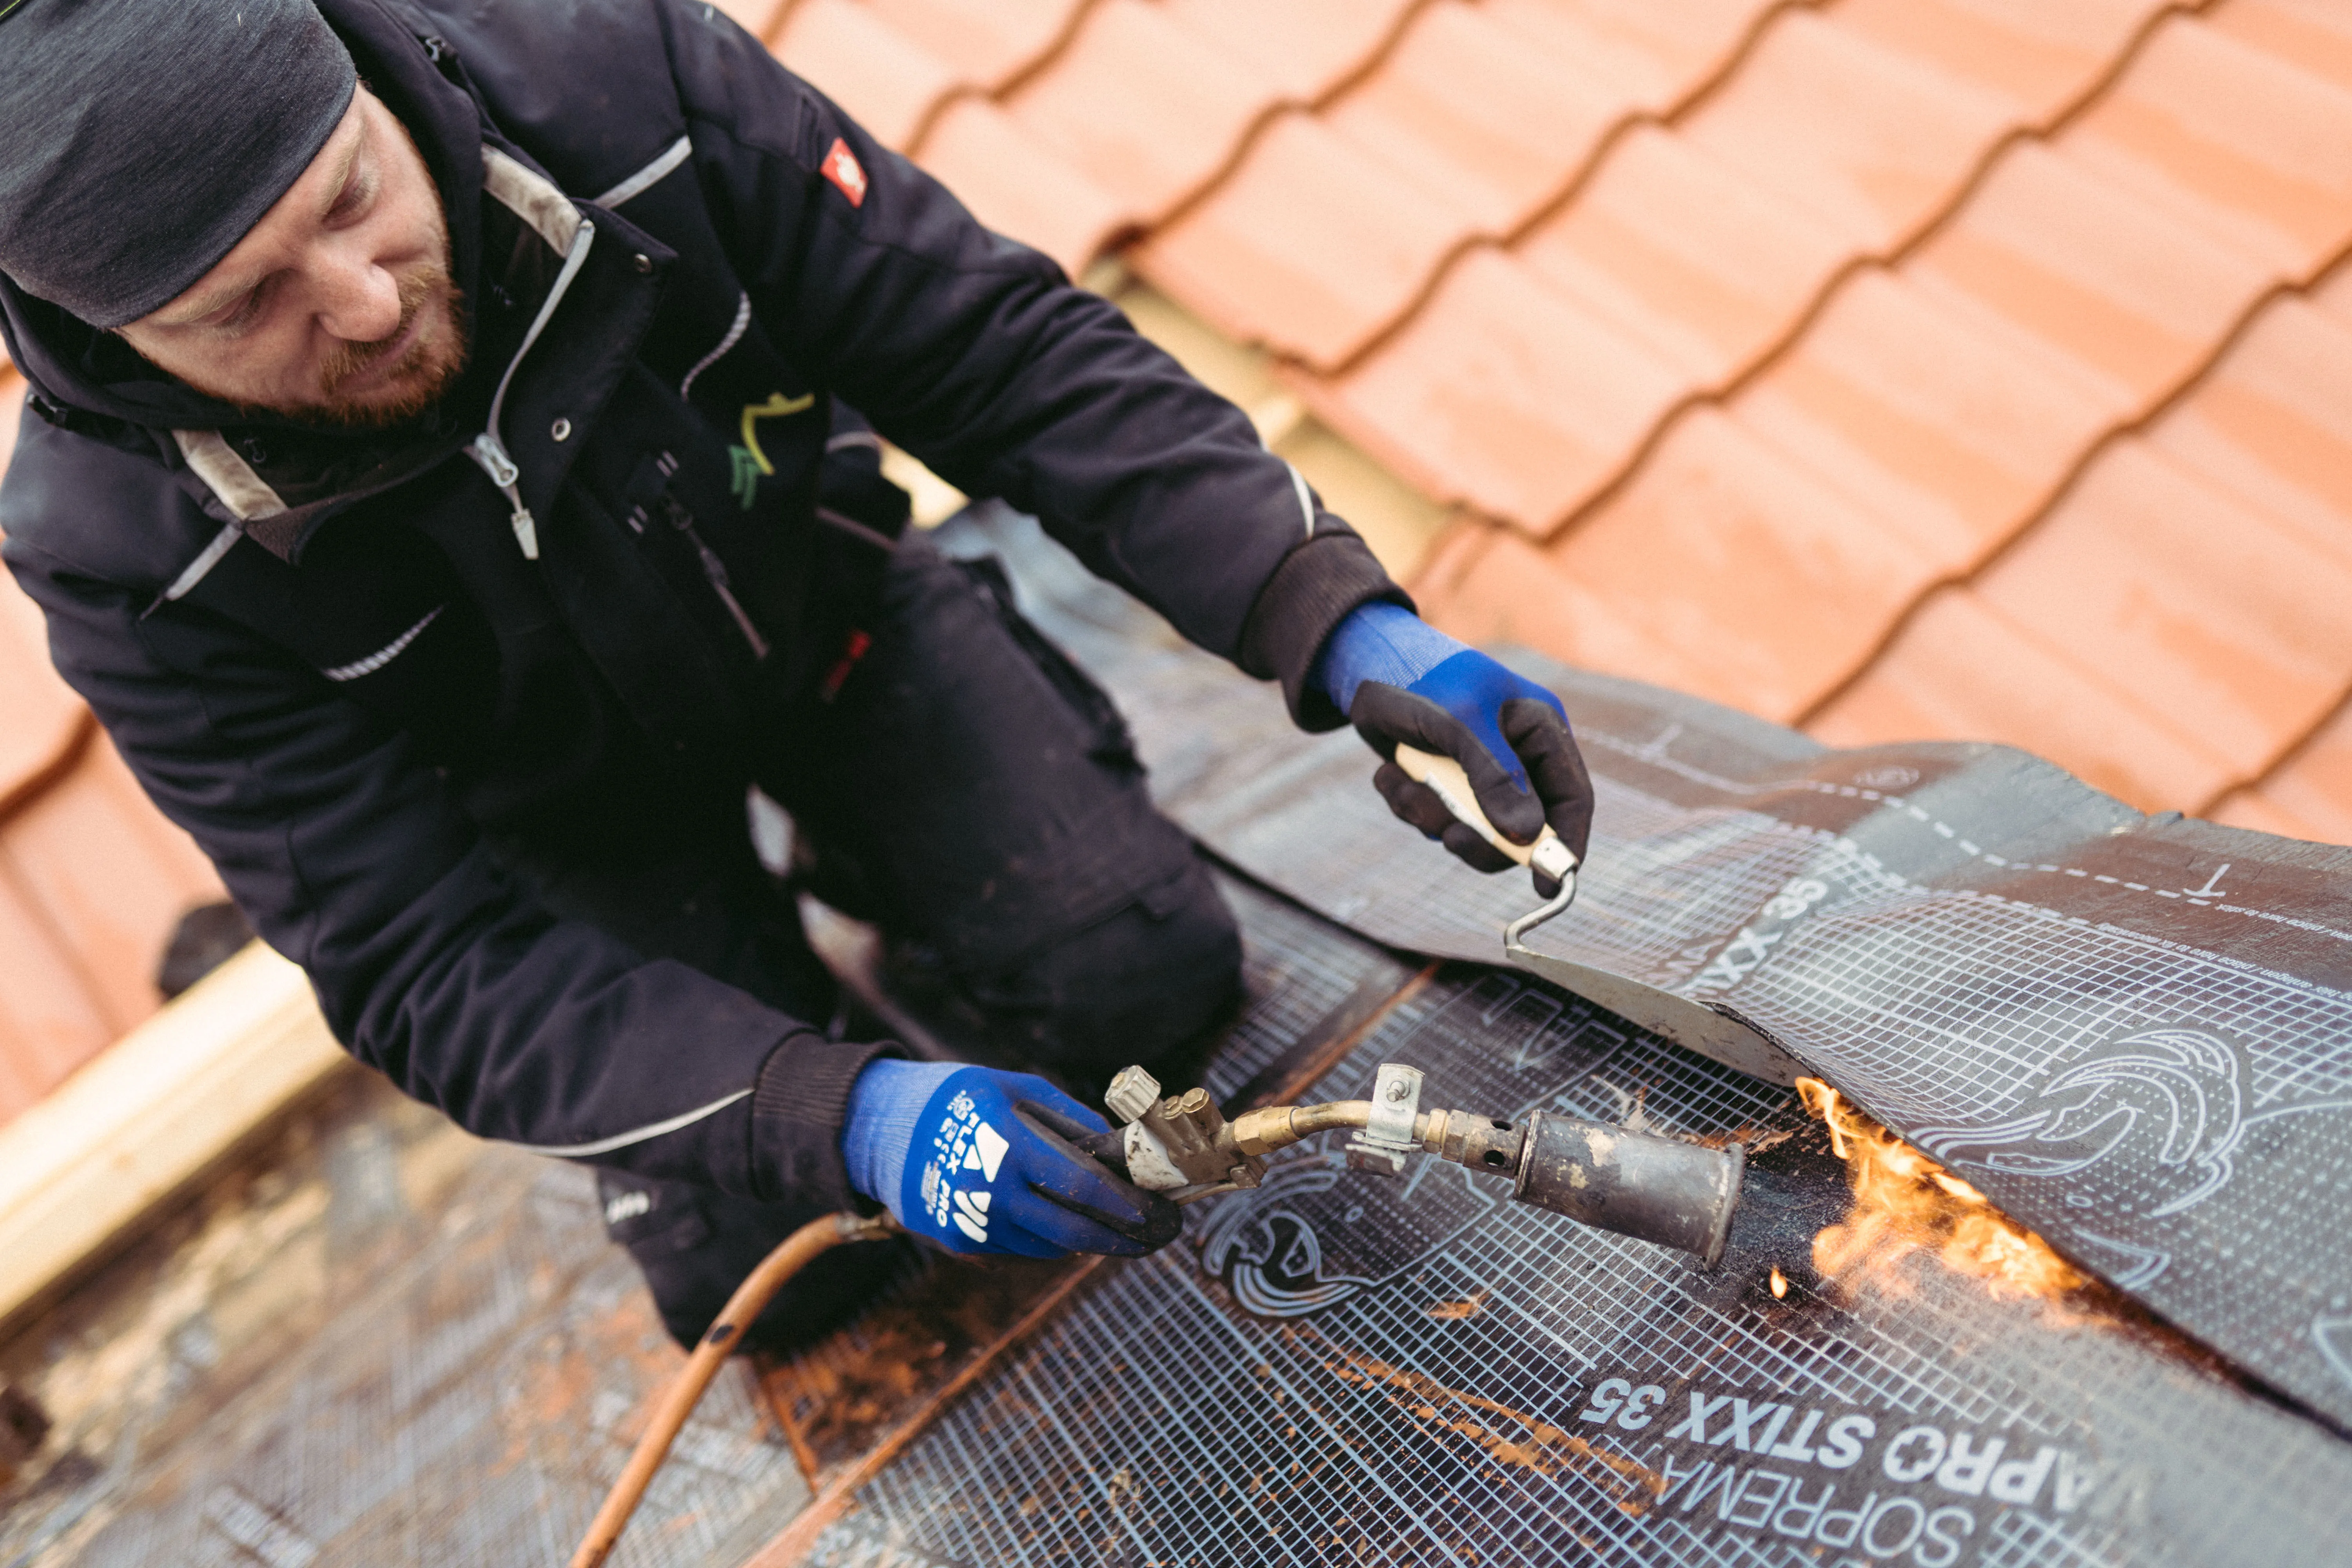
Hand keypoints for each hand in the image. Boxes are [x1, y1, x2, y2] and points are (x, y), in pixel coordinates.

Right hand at [841, 1060, 1181, 1257]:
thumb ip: (1068, 1119)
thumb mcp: (1013, 1088)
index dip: (1129, 1205)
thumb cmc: (954, 1096)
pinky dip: (1051, 1237)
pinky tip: (1070, 1222)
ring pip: (1051, 1245)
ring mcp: (972, 1224)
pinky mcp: (959, 1242)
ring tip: (1127, 1228)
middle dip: (1126, 1237)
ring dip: (1092, 1239)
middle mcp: (989, 1192)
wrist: (874, 1128)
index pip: (1082, 1186)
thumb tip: (1120, 1149)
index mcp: (1006, 1145)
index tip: (1163, 1211)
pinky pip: (1021, 1247)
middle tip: (1162, 1235)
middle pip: (1074, 1231)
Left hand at [1316, 603, 1592, 893]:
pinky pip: (1438, 822)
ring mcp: (1480, 774)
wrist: (1364, 668)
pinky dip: (1411, 806)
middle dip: (1483, 838)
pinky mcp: (1444, 785)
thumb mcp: (1461, 724)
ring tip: (1403, 783)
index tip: (1550, 887)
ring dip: (1433, 818)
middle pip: (1523, 829)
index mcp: (1540, 731)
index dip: (1566, 845)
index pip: (1572, 798)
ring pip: (1474, 831)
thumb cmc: (1424, 681)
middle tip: (1452, 839)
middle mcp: (1518, 757)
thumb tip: (1526, 836)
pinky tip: (1391, 776)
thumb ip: (1495, 778)